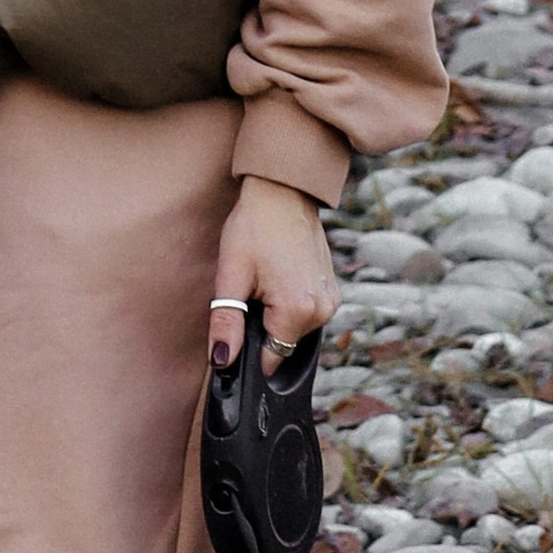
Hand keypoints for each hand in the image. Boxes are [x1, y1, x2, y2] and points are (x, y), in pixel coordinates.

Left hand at [209, 176, 335, 367]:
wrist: (283, 192)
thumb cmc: (254, 227)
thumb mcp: (232, 275)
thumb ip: (227, 322)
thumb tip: (221, 360)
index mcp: (298, 311)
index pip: (270, 359)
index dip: (247, 348)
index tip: (236, 324)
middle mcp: (322, 311)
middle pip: (282, 344)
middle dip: (260, 326)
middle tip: (250, 289)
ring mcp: (331, 300)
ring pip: (293, 328)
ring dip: (275, 314)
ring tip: (265, 278)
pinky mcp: (331, 289)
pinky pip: (305, 312)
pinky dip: (288, 302)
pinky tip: (278, 275)